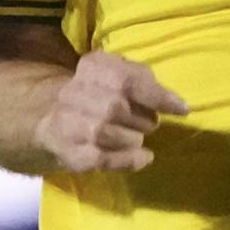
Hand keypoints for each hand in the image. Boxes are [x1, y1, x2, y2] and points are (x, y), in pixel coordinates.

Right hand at [35, 50, 187, 172]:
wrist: (47, 115)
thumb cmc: (95, 91)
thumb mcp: (114, 70)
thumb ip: (143, 78)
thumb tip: (177, 104)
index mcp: (95, 69)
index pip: (131, 81)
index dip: (161, 98)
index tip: (182, 109)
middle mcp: (80, 95)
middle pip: (130, 112)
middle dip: (144, 120)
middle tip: (142, 121)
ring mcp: (74, 126)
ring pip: (123, 138)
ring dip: (135, 139)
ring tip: (131, 136)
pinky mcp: (73, 153)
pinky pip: (109, 160)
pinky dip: (130, 160)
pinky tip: (142, 157)